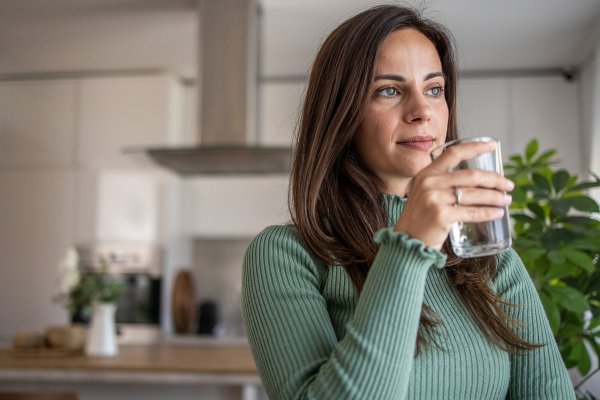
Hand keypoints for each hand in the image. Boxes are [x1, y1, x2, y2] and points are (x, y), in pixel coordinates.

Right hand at [394, 141, 513, 249]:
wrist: (406, 241)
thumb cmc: (420, 218)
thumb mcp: (425, 193)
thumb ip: (442, 183)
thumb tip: (476, 180)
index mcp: (426, 174)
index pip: (454, 153)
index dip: (475, 147)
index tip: (493, 145)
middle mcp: (429, 183)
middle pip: (471, 175)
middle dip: (495, 179)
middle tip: (509, 185)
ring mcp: (435, 199)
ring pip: (474, 194)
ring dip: (495, 197)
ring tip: (506, 200)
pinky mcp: (441, 216)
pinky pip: (471, 212)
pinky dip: (488, 213)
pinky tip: (497, 213)